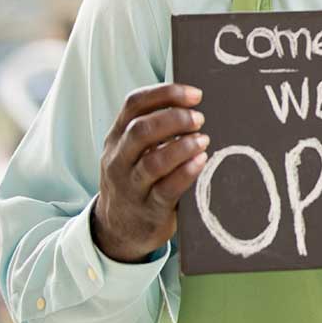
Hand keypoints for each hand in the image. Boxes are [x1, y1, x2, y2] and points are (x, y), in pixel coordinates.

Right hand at [92, 83, 208, 262]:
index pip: (134, 104)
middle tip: (200, 118)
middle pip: (140, 130)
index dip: (166, 94)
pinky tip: (202, 161)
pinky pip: (166, 189)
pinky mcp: (148, 209)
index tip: (196, 94)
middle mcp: (119, 159)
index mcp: (118, 136)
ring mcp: (131, 186)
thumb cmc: (138, 178)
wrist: (119, 228)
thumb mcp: (135, 150)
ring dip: (182, 147)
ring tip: (204, 140)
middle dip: (174, 119)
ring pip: (152, 162)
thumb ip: (155, 127)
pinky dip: (186, 173)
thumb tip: (196, 102)